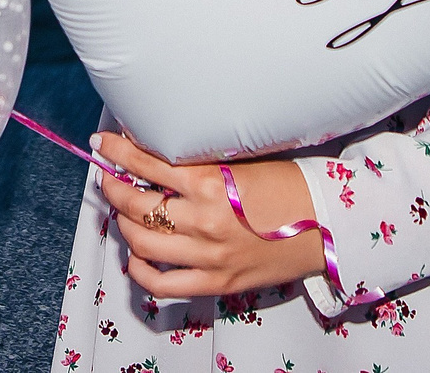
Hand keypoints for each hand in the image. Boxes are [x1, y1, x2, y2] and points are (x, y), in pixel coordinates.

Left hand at [93, 131, 327, 298]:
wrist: (327, 224)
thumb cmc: (287, 187)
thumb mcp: (240, 164)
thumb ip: (198, 164)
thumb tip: (154, 156)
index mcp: (211, 182)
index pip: (148, 163)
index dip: (117, 151)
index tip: (102, 144)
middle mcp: (205, 220)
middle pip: (136, 205)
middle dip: (113, 188)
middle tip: (109, 178)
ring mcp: (209, 255)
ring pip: (141, 243)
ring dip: (123, 224)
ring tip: (124, 212)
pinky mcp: (216, 282)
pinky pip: (161, 285)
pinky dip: (140, 270)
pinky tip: (136, 256)